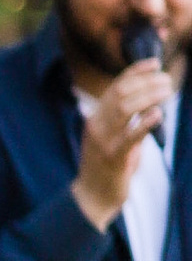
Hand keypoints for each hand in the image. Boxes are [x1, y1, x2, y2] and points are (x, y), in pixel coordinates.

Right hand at [76, 62, 171, 225]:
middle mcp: (96, 125)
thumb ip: (128, 122)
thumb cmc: (107, 167)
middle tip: (167, 79)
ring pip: (124, 108)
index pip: (115, 86)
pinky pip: (129, 136)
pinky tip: (158, 114)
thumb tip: (152, 103)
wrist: (92, 197)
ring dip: (148, 95)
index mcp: (96, 118)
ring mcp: (103, 141)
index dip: (135, 71)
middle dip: (146, 81)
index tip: (154, 63)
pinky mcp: (113, 157)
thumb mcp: (115, 138)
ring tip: (167, 90)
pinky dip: (144, 122)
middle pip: (120, 92)